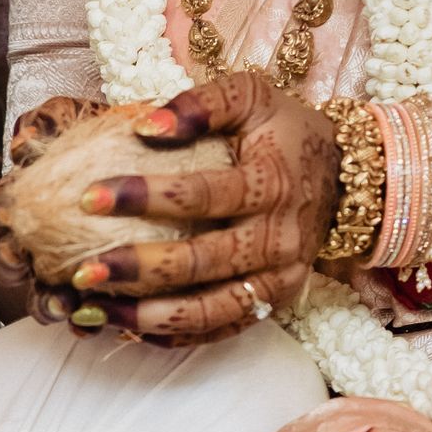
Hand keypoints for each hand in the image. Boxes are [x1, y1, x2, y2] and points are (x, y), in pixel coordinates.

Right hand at [0, 95, 104, 324]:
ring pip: (43, 296)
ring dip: (46, 304)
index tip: (6, 219)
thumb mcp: (79, 118)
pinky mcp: (100, 288)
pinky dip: (86, 321)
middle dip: (12, 270)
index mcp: (27, 199)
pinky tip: (94, 323)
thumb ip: (49, 119)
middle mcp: (39, 238)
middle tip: (25, 266)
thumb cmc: (109, 134)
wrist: (157, 151)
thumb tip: (25, 141)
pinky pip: (87, 313)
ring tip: (64, 306)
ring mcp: (65, 266)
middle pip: (8, 263)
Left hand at [70, 74, 338, 344]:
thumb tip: (146, 124)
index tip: (88, 196)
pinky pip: (221, 328)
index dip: (145, 196)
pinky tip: (126, 329)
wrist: (350, 178)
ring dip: (148, 317)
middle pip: (201, 263)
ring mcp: (278, 279)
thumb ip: (203, 102)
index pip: (203, 194)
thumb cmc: (285, 131)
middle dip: (137, 270)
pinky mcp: (273, 303)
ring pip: (209, 310)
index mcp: (271, 183)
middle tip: (81, 271)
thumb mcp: (253, 96)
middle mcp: (278, 239)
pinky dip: (173, 335)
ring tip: (92, 312)